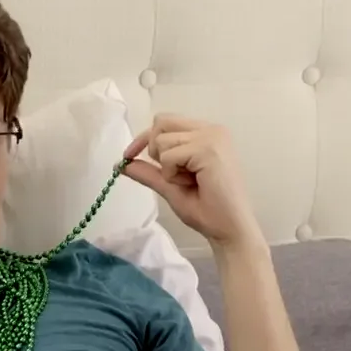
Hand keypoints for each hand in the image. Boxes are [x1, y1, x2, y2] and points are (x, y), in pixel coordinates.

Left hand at [121, 114, 264, 248]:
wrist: (229, 228)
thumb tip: (121, 164)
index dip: (144, 138)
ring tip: (189, 181)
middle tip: (173, 174)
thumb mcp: (170, 186)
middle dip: (155, 150)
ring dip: (167, 167)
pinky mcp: (208, 148)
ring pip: (162, 140)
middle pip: (160, 123)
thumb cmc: (207, 210)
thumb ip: (149, 172)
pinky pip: (169, 156)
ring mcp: (211, 136)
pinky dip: (172, 174)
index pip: (165, 122)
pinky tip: (192, 183)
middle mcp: (211, 129)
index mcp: (206, 134)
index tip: (127, 155)